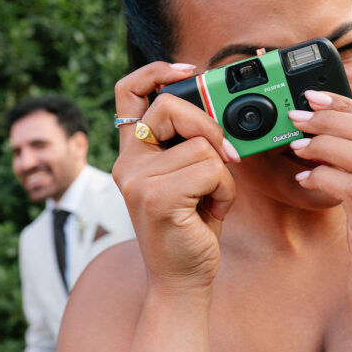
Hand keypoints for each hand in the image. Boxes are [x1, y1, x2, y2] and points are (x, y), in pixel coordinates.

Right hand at [113, 62, 238, 297]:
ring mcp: (138, 180)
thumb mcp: (187, 176)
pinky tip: (212, 212)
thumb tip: (218, 110)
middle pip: (169, 106)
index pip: (128, 92)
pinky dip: (224, 191)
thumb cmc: (191, 227)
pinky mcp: (157, 198)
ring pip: (201, 146)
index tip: (188, 70)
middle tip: (224, 155)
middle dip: (208, 125)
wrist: (183, 281)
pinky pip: (211, 170)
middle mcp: (127, 164)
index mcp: (132, 153)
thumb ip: (190, 143)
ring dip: (222, 174)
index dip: (156, 71)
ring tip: (210, 199)